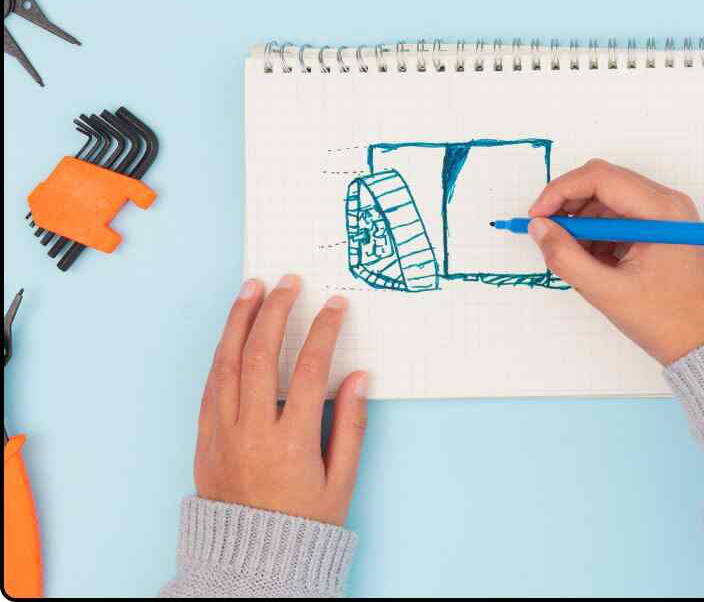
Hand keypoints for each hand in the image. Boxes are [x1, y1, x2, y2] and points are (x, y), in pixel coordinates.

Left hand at [194, 275, 366, 525]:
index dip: (323, 331)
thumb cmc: (302, 523)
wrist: (250, 559)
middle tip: (289, 283)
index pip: (308, 369)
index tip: (335, 306)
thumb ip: (350, 425)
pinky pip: (209, 386)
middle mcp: (252, 431)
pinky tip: (232, 333)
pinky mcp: (205, 438)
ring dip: (239, 321)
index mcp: (291, 442)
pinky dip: (221, 354)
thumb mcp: (341, 481)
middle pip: (259, 355)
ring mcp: (223, 433)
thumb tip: (358, 379)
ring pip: (225, 363)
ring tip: (252, 290)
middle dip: (275, 311)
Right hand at [527, 159, 703, 364]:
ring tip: (578, 262)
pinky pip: (622, 219)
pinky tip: (597, 266)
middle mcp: (668, 204)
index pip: (600, 177)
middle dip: (570, 209)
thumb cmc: (667, 321)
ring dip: (585, 226)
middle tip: (548, 238)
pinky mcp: (663, 230)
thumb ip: (565, 257)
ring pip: (610, 202)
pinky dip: (600, 236)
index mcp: (662, 211)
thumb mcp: (606, 291)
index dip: (560, 192)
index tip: (536, 217)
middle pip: (605, 184)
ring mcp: (668, 216)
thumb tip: (539, 228)